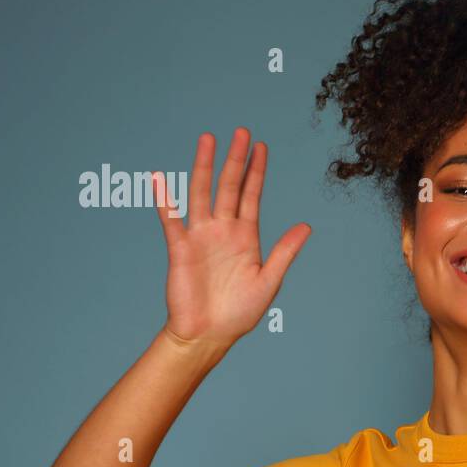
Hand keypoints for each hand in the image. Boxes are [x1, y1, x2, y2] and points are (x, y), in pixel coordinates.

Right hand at [152, 128, 310, 347]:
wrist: (208, 335)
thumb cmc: (239, 313)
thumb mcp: (269, 281)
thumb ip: (284, 252)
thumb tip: (307, 226)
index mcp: (246, 237)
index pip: (251, 195)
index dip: (256, 171)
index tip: (261, 146)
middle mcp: (223, 231)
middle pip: (229, 186)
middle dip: (235, 160)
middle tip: (241, 132)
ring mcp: (201, 236)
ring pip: (202, 193)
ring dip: (204, 167)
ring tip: (208, 139)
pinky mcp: (180, 248)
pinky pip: (171, 219)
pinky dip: (165, 199)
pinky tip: (160, 179)